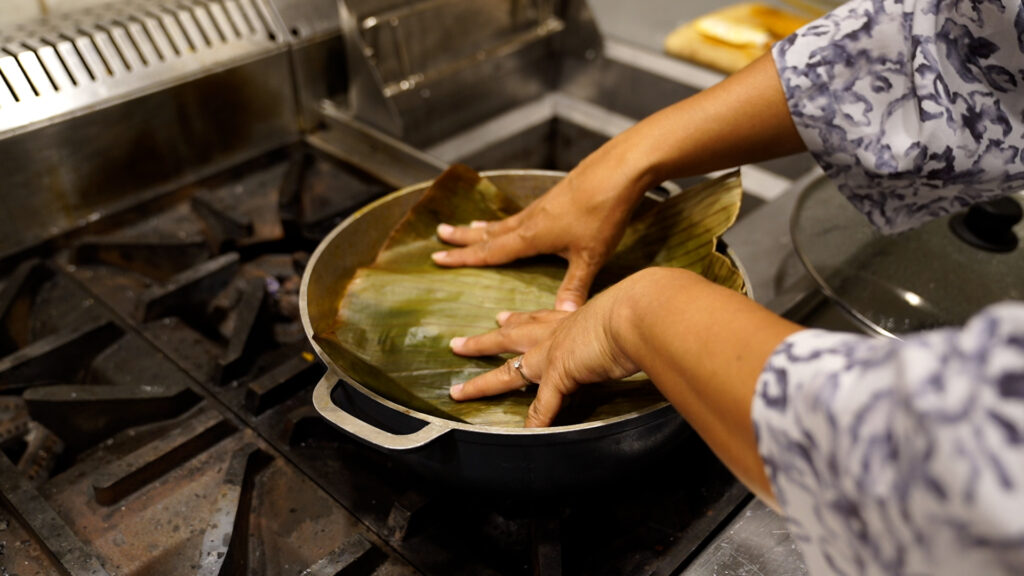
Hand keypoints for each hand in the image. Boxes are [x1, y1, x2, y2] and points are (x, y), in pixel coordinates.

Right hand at [431, 144, 651, 311]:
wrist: (619, 170)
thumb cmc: (603, 213)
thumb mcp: (590, 256)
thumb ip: (574, 287)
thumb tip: (562, 316)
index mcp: (531, 236)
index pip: (489, 251)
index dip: (463, 257)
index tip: (437, 258)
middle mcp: (530, 220)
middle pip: (489, 231)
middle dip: (464, 237)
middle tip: (439, 234)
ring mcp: (542, 206)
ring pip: (505, 220)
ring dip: (484, 226)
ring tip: (468, 226)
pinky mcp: (556, 196)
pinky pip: (522, 213)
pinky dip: (508, 219)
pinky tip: (516, 220)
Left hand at [448, 285, 639, 426]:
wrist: (639, 311)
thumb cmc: (641, 308)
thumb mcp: (626, 314)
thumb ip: (623, 327)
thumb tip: (639, 331)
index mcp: (572, 317)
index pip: (538, 317)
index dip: (519, 318)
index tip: (501, 316)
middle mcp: (556, 332)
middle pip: (509, 338)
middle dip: (482, 342)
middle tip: (457, 344)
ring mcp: (553, 355)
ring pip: (509, 371)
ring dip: (482, 384)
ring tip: (458, 393)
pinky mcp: (560, 375)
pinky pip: (542, 405)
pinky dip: (534, 421)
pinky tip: (525, 435)